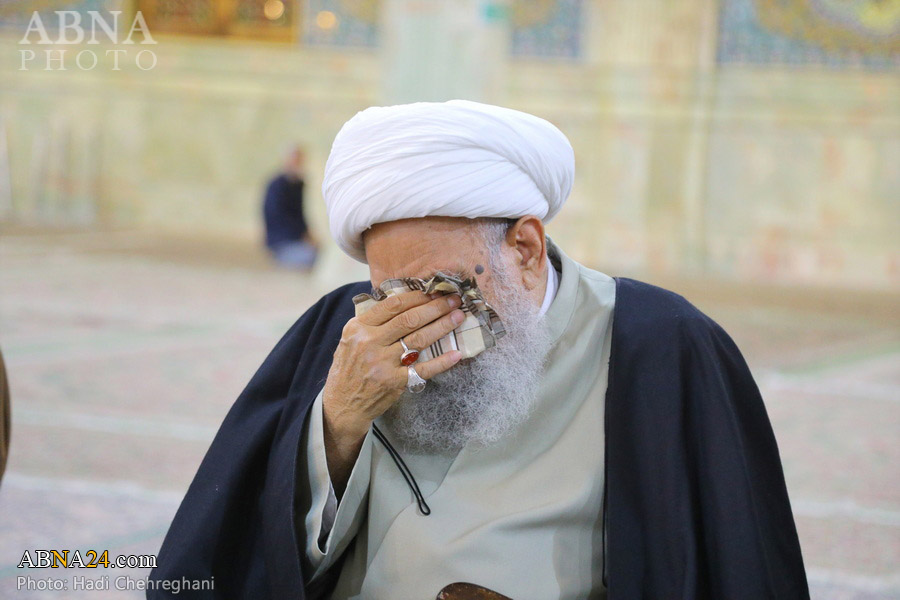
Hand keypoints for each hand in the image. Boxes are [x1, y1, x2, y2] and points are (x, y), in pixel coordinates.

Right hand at [321, 290, 464, 493]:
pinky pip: (423, 368)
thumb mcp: (351, 339)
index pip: (393, 305)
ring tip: (458, 317)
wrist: (341, 405)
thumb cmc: (349, 369)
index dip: (418, 296)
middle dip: (436, 307)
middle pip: (410, 319)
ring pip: (419, 339)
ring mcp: (383, 363)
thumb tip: (403, 302)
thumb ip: (372, 322)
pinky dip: (441, 361)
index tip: (434, 291)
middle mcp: (370, 343)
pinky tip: (456, 354)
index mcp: (359, 328)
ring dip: (442, 326)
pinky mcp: (394, 382)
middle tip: (454, 300)